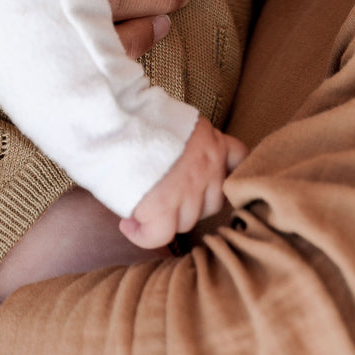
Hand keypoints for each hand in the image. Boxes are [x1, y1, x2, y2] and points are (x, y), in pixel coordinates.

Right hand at [119, 116, 247, 248]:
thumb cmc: (138, 118)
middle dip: (192, 203)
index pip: (240, 160)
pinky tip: (130, 224)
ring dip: (166, 219)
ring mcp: (188, 188)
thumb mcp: (178, 122)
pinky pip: (160, 236)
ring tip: (143, 206)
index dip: (227, 174)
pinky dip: (144, 235)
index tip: (212, 182)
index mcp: (212, 140)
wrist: (115, 119)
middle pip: (213, 202)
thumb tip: (185, 164)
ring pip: (188, 221)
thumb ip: (191, 144)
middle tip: (165, 196)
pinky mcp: (163, 206)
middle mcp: (207, 166)